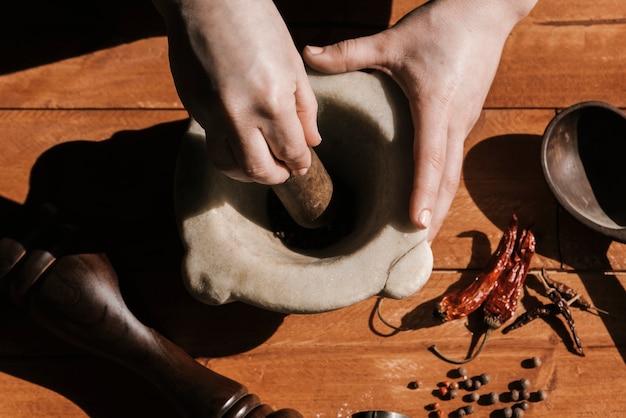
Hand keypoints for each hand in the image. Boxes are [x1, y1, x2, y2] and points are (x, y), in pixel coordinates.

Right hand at [153, 0, 320, 183]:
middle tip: (283, 171)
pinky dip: (229, 146)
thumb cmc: (256, 23)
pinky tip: (240, 134)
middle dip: (275, 176)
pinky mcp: (192, 108)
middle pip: (258, 170)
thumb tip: (311, 143)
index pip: (291, 152)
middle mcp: (239, 115)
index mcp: (272, 101)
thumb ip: (304, 109)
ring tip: (259, 163)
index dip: (300, 164)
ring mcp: (211, 113)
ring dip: (247, 173)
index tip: (302, 165)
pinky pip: (212, 140)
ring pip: (227, 165)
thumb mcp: (292, 63)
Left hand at [304, 0, 536, 240]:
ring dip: (440, 204)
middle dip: (434, 216)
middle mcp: (456, 121)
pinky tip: (430, 196)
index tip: (416, 226)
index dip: (423, 194)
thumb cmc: (443, 24)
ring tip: (422, 236)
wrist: (488, 9)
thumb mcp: (393, 39)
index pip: (430, 159)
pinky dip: (443, 184)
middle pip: (447, 179)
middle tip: (417, 250)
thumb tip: (307, 54)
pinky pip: (455, 158)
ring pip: (454, 172)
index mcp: (436, 107)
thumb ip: (349, 52)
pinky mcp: (466, 116)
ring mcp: (465, 121)